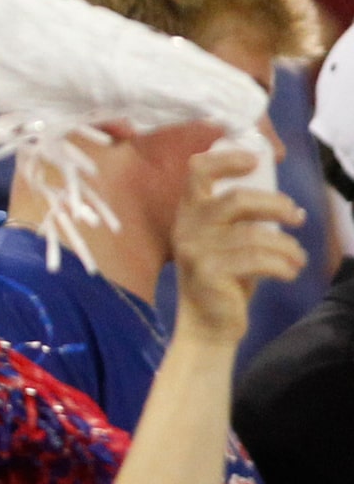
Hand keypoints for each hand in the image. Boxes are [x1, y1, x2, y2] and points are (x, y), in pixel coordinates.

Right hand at [171, 142, 304, 342]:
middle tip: (296, 217)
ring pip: (254, 234)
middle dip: (276, 205)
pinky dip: (283, 265)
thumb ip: (243, 219)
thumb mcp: (227, 240)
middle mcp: (187, 227)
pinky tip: (289, 272)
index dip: (226, 160)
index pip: (197, 171)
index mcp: (190, 212)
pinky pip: (257, 260)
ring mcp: (194, 250)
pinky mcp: (207, 273)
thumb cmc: (223, 277)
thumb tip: (289, 208)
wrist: (207, 324)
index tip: (254, 162)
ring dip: (287, 246)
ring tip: (298, 257)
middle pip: (236, 199)